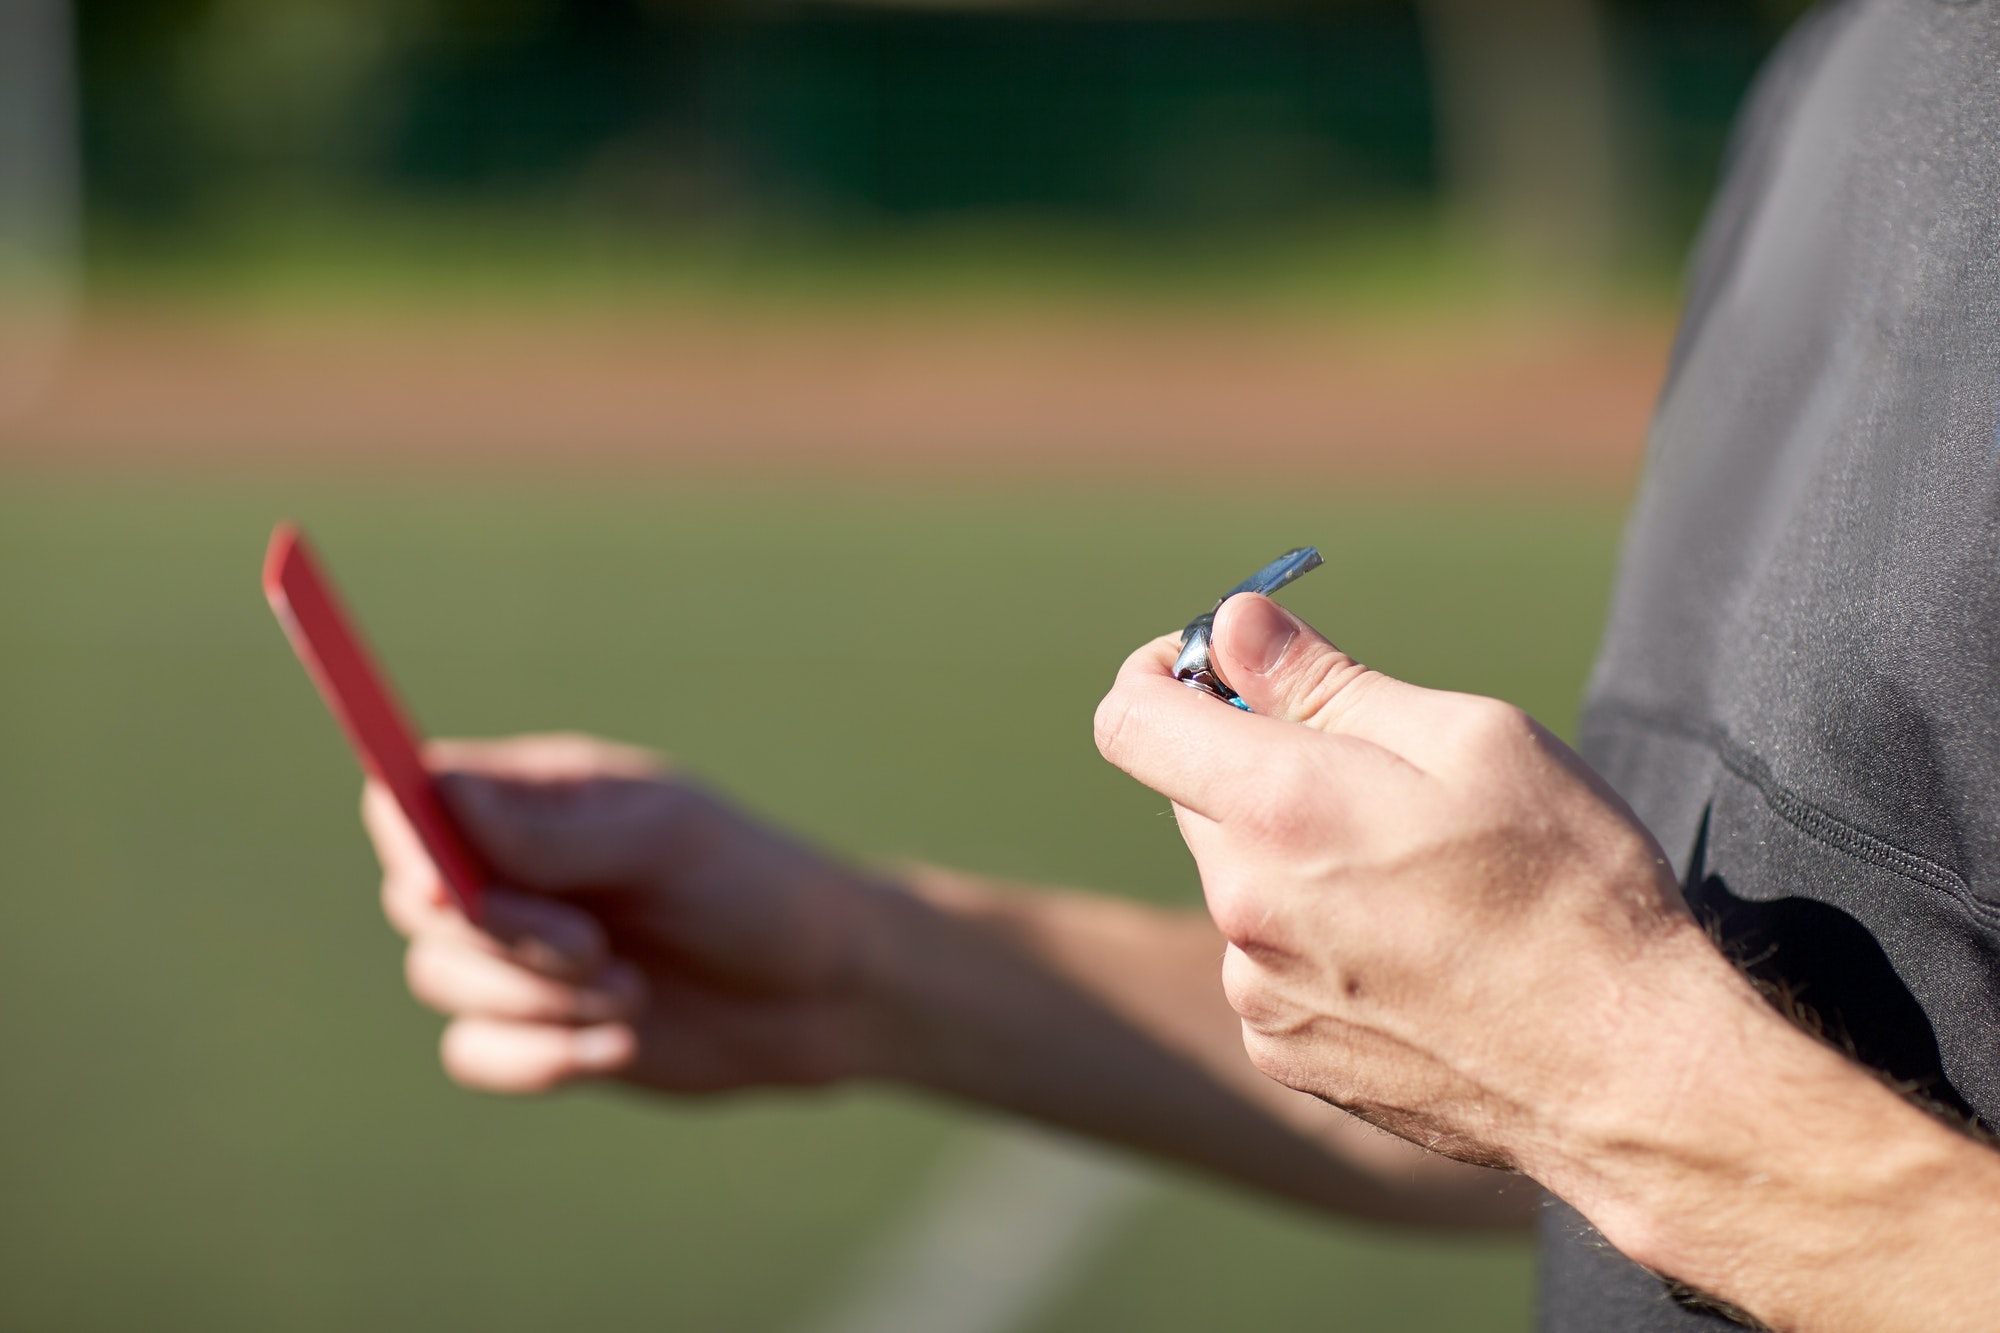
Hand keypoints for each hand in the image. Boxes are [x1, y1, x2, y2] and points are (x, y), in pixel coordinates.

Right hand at [367, 734, 888, 1094]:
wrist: (828, 994)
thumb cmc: (759, 889)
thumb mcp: (666, 842)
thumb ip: (554, 831)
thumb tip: (434, 791)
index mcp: (543, 796)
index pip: (416, 796)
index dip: (412, 842)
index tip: (451, 888)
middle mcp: (517, 868)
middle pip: (417, 899)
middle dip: (498, 936)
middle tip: (593, 948)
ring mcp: (522, 950)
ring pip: (440, 979)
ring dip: (533, 1001)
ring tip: (632, 994)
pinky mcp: (539, 1026)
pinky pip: (475, 1052)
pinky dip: (539, 1058)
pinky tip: (624, 1048)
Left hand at [1092, 594, 1733, 1185]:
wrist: (1624, 1070)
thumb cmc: (1568, 885)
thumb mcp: (1472, 739)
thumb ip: (1327, 679)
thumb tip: (1231, 626)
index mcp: (1279, 807)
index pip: (1131, 720)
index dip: (1160, 673)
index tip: (1219, 667)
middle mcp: (1242, 904)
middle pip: (1194, 797)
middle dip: (1259, 766)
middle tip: (1375, 778)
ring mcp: (1256, 989)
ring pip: (1238, 881)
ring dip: (1291, 858)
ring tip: (1414, 881)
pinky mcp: (1282, 1053)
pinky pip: (1265, 963)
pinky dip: (1312, 940)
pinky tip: (1410, 955)